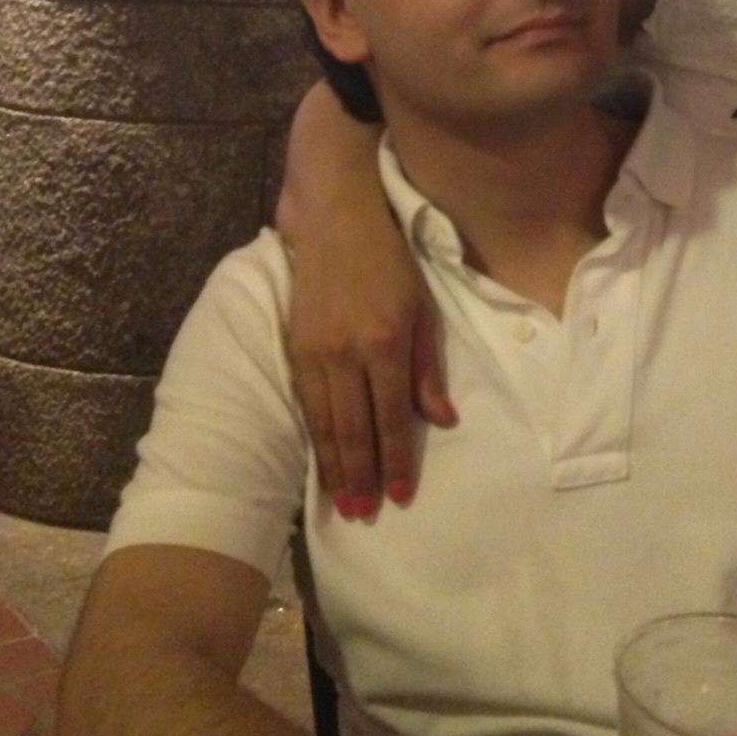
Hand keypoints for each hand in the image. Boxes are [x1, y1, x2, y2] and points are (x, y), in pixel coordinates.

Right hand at [286, 211, 454, 517]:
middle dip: (362, 477)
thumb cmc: (390, 262)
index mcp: (387, 343)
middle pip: (355, 430)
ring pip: (325, 424)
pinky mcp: (294, 348)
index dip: (397, 461)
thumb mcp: (424, 308)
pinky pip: (306, 405)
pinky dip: (315, 439)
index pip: (393, 417)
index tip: (401, 497)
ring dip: (335, 468)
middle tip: (367, 515)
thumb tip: (442, 420)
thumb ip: (429, 367)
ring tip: (343, 504)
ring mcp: (315, 352)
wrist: (335, 221)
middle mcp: (348, 354)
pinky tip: (321, 461)